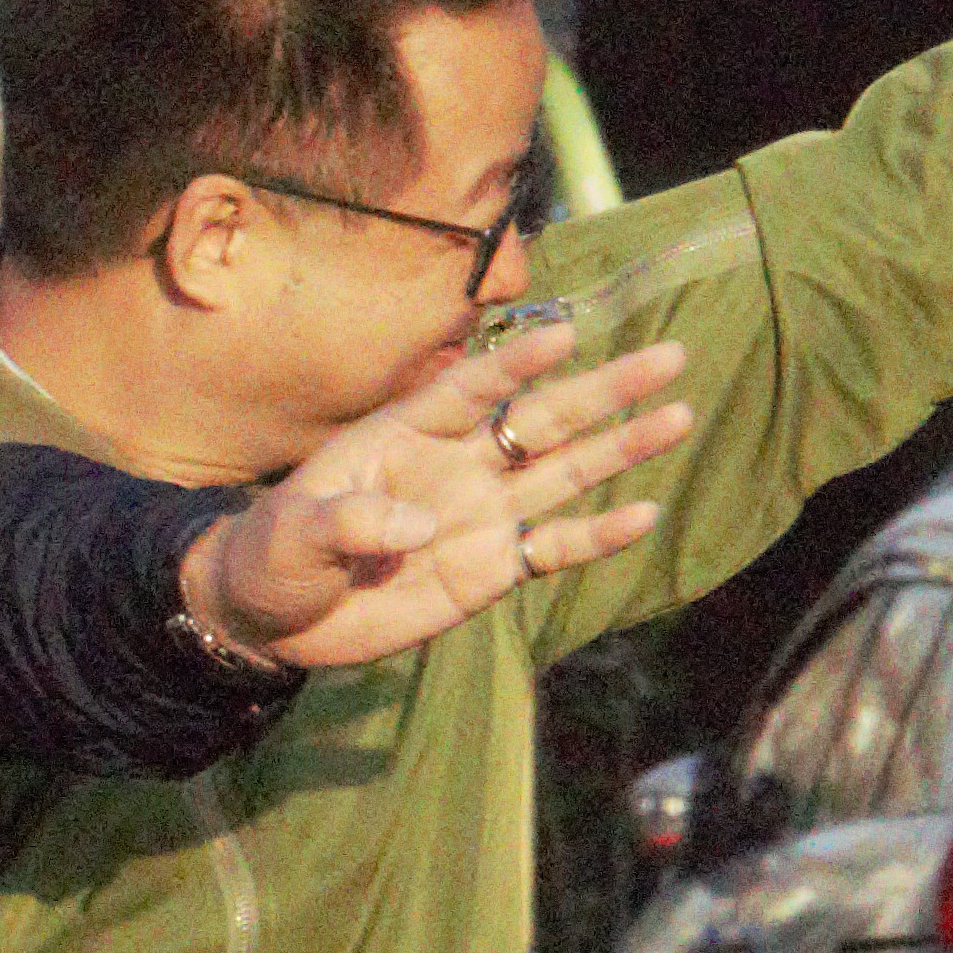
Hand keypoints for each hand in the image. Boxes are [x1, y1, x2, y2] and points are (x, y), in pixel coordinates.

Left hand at [183, 329, 692, 672]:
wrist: (274, 619)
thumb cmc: (274, 556)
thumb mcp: (292, 534)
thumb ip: (348, 522)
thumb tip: (420, 529)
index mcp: (405, 434)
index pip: (470, 387)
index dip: (516, 362)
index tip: (566, 334)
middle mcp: (456, 464)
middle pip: (541, 419)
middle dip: (603, 389)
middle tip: (669, 355)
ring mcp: (480, 514)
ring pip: (564, 472)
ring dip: (620, 448)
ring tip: (679, 415)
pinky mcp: (490, 568)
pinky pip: (552, 546)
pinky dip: (596, 535)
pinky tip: (645, 513)